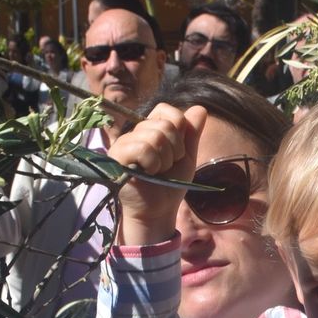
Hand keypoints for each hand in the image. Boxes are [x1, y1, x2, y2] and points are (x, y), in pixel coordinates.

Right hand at [109, 103, 207, 244]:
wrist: (159, 209)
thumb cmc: (170, 184)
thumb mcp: (187, 157)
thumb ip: (192, 133)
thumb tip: (201, 108)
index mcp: (152, 128)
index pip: (168, 111)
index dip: (180, 133)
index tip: (177, 154)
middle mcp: (136, 131)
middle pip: (165, 125)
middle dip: (175, 151)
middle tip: (166, 167)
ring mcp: (124, 142)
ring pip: (154, 136)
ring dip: (164, 160)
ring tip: (156, 172)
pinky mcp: (116, 156)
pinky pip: (142, 148)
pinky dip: (152, 164)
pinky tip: (147, 174)